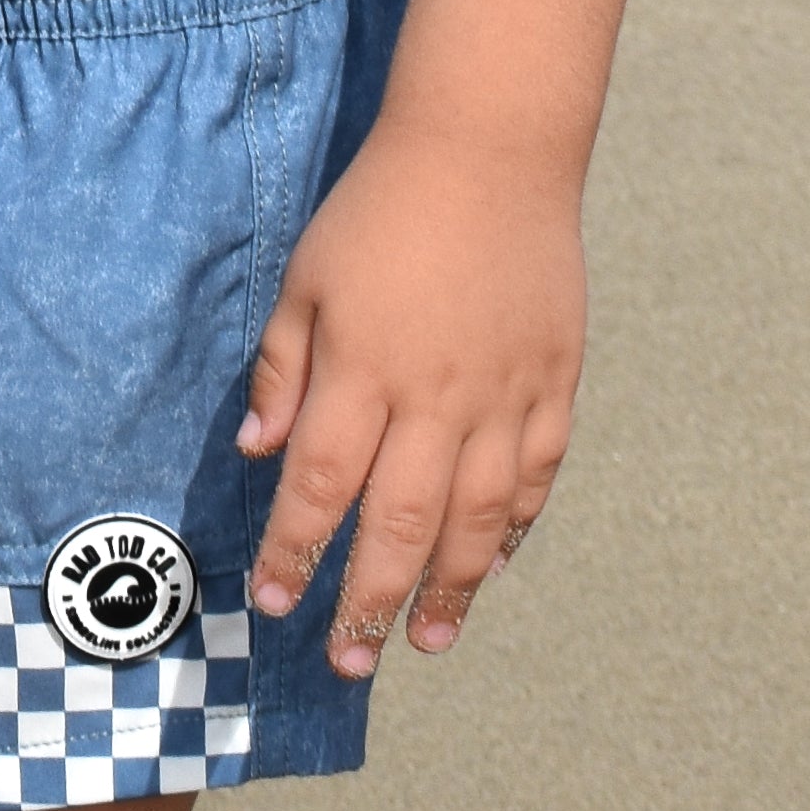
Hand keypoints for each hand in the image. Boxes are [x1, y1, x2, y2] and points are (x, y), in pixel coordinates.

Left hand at [237, 123, 583, 672]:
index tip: (273, 602)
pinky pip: (537, 476)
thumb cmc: (380, 211)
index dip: (294, 552)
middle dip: (368, 601)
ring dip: (450, 589)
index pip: (321, 486)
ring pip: (478, 519)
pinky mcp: (553, 382)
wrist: (487, 149)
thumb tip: (256, 451)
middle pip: (400, 523)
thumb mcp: (306, 278)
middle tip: (348, 661)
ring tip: (424, 640)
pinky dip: (516, 529)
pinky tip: (494, 565)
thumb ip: (283, 369)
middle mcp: (435, 396)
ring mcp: (504, 395)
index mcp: (363, 368)